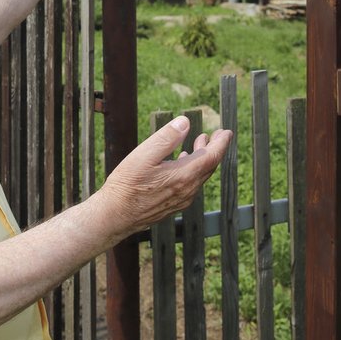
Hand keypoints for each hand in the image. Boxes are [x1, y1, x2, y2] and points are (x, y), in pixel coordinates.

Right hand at [94, 116, 232, 240]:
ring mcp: (181, 200)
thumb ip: (166, 138)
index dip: (221, 143)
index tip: (227, 132)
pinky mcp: (172, 206)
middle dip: (214, 149)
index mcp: (183, 176)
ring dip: (202, 159)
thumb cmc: (125, 186)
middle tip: (216, 135)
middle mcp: (187, 190)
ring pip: (200, 177)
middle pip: (208, 167)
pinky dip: (193, 170)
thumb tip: (185, 122)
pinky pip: (191, 185)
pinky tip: (182, 163)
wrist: (114, 217)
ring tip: (199, 144)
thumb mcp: (143, 155)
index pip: (212, 157)